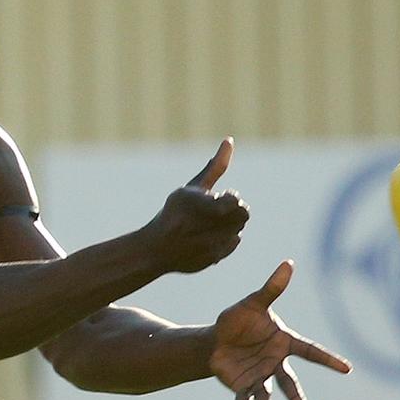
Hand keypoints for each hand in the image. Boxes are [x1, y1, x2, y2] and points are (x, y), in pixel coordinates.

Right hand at [143, 138, 248, 272]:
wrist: (156, 248)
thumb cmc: (174, 212)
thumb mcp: (192, 187)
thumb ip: (215, 167)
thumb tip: (230, 140)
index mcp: (204, 205)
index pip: (236, 202)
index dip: (229, 199)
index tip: (217, 198)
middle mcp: (209, 226)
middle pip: (242, 215)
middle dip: (231, 211)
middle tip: (215, 211)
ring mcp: (213, 244)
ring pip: (238, 229)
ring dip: (228, 224)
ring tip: (208, 224)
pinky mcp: (214, 258)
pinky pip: (232, 244)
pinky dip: (224, 238)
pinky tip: (207, 236)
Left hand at [210, 260, 351, 399]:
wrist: (216, 338)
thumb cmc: (238, 320)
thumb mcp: (252, 303)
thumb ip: (270, 289)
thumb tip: (288, 263)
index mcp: (283, 343)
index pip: (309, 351)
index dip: (328, 359)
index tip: (347, 368)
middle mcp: (275, 364)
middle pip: (289, 383)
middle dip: (297, 399)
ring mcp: (259, 377)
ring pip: (266, 397)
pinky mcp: (242, 387)